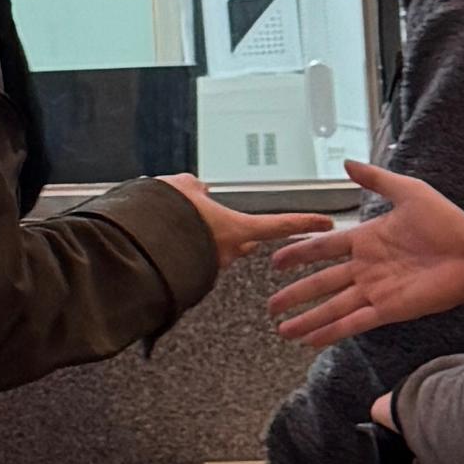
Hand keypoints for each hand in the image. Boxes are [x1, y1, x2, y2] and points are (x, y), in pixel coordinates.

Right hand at [160, 176, 317, 268]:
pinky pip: (194, 257)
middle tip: (219, 216)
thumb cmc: (165, 219)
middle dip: (236, 228)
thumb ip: (195, 189)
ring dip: (202, 236)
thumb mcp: (181, 188)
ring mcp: (209, 266)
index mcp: (235, 229)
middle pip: (244, 238)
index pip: (279, 224)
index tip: (326, 222)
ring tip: (176, 222)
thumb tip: (198, 191)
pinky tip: (167, 236)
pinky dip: (185, 247)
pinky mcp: (191, 275)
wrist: (137, 249)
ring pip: (214, 247)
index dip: (304, 222)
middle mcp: (228, 251)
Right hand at [267, 163, 463, 348]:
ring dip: (307, 318)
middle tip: (271, 305)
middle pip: (321, 282)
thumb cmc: (448, 223)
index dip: (299, 253)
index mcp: (367, 239)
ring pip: (331, 307)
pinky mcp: (387, 309)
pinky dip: (331, 331)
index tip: (277, 261)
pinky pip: (352, 322)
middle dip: (295, 294)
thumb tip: (347, 163)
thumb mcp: (409, 192)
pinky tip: (310, 340)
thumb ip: (376, 180)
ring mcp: (375, 290)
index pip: (324, 247)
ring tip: (283, 330)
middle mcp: (366, 268)